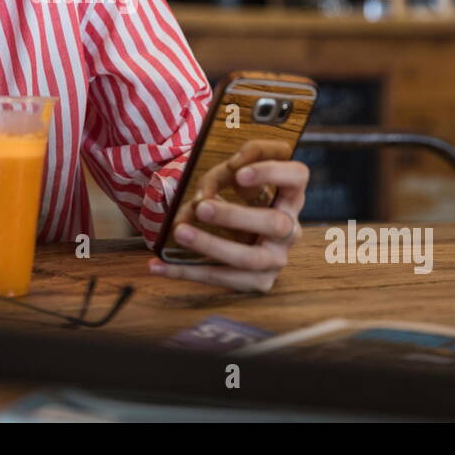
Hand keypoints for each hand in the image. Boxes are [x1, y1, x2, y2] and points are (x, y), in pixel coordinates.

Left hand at [149, 139, 307, 292]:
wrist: (239, 236)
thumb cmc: (234, 199)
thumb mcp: (227, 179)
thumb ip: (218, 178)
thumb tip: (201, 199)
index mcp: (290, 196)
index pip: (297, 176)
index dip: (272, 172)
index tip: (239, 173)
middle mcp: (290, 229)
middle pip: (275, 223)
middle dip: (235, 215)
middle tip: (201, 207)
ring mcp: (277, 259)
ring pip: (250, 258)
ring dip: (212, 245)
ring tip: (180, 232)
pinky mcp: (258, 282)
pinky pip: (222, 279)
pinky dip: (185, 271)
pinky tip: (157, 266)